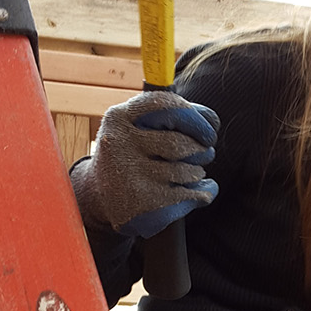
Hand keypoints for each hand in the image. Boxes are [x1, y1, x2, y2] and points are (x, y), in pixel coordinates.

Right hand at [73, 90, 219, 237]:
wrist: (99, 195)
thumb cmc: (131, 153)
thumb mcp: (137, 126)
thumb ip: (171, 115)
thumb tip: (212, 121)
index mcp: (119, 118)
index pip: (166, 106)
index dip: (196, 118)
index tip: (208, 131)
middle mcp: (119, 145)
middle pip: (180, 144)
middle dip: (201, 150)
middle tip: (205, 153)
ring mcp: (129, 176)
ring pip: (187, 171)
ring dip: (198, 172)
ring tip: (194, 172)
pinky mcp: (143, 205)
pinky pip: (190, 195)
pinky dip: (204, 192)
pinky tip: (202, 191)